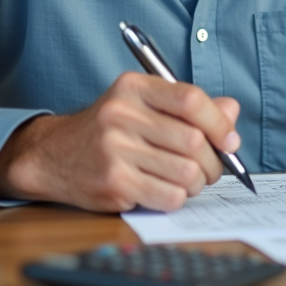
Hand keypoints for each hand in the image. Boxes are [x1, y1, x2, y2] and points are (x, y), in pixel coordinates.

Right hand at [0, 72, 240, 212]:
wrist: (54, 155)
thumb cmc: (110, 129)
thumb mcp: (144, 104)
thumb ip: (188, 106)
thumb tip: (231, 111)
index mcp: (134, 87)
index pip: (191, 99)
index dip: (219, 123)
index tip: (230, 141)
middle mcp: (122, 114)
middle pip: (193, 140)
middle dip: (212, 161)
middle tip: (209, 168)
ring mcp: (115, 149)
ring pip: (186, 172)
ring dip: (196, 183)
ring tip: (186, 180)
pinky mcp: (112, 182)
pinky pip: (168, 196)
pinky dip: (177, 198)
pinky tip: (164, 190)